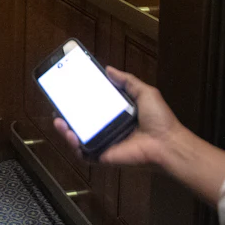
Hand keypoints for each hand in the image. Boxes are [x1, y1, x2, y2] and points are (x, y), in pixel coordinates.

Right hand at [53, 66, 184, 166]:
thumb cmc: (159, 119)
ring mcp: (104, 143)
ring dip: (65, 131)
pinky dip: (74, 146)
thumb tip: (108, 68)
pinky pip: (84, 154)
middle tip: (57, 107)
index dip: (80, 100)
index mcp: (116, 114)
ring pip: (78, 138)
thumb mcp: (145, 92)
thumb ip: (127, 81)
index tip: (68, 91)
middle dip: (67, 116)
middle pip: (82, 122)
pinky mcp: (103, 156)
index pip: (93, 106)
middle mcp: (108, 129)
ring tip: (58, 121)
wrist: (167, 143)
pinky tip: (70, 135)